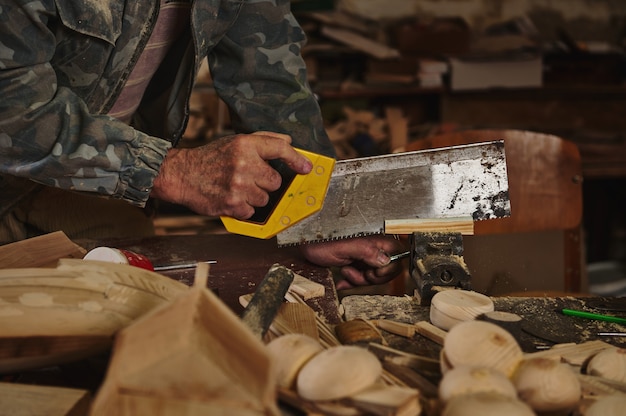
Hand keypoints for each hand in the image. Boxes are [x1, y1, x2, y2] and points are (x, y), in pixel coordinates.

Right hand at [152, 132, 312, 217]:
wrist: (182, 175)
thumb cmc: (211, 158)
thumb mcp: (235, 141)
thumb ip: (263, 139)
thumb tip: (288, 140)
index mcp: (245, 145)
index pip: (280, 148)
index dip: (297, 159)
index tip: (307, 168)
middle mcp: (243, 163)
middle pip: (275, 181)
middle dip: (265, 183)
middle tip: (249, 178)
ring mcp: (238, 185)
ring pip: (265, 198)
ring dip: (255, 197)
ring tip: (237, 188)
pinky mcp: (231, 204)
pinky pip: (252, 211)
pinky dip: (244, 209)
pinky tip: (231, 198)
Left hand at [299, 235, 407, 289]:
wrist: (305, 245)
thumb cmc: (321, 240)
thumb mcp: (344, 247)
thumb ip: (367, 251)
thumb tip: (386, 259)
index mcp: (374, 238)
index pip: (398, 254)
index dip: (389, 267)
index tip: (374, 272)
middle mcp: (373, 246)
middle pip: (388, 268)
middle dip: (373, 277)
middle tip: (359, 273)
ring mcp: (365, 255)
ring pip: (375, 276)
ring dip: (360, 279)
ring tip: (346, 272)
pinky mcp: (357, 262)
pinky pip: (363, 277)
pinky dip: (353, 281)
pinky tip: (343, 280)